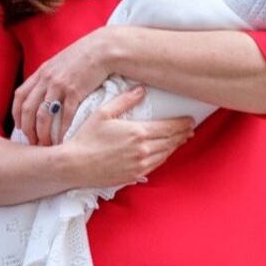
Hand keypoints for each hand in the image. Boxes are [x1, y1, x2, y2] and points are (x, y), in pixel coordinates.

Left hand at [13, 26, 115, 144]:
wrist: (103, 49)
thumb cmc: (84, 56)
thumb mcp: (60, 62)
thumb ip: (50, 76)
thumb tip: (44, 91)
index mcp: (41, 72)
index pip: (20, 96)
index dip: (16, 114)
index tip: (20, 127)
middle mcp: (46, 79)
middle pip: (28, 109)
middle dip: (27, 129)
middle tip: (32, 142)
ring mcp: (60, 86)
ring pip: (43, 115)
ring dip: (42, 133)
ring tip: (46, 145)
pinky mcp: (75, 92)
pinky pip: (64, 116)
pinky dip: (62, 131)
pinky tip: (63, 140)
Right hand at [60, 87, 194, 188]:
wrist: (75, 165)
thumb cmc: (86, 137)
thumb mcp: (103, 113)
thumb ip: (124, 100)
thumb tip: (141, 90)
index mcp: (138, 132)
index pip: (169, 127)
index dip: (182, 124)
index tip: (190, 120)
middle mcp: (143, 149)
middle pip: (171, 141)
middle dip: (182, 134)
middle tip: (189, 129)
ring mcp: (140, 164)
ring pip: (165, 154)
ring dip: (175, 146)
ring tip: (180, 140)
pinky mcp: (135, 175)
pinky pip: (156, 165)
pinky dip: (164, 157)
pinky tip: (164, 153)